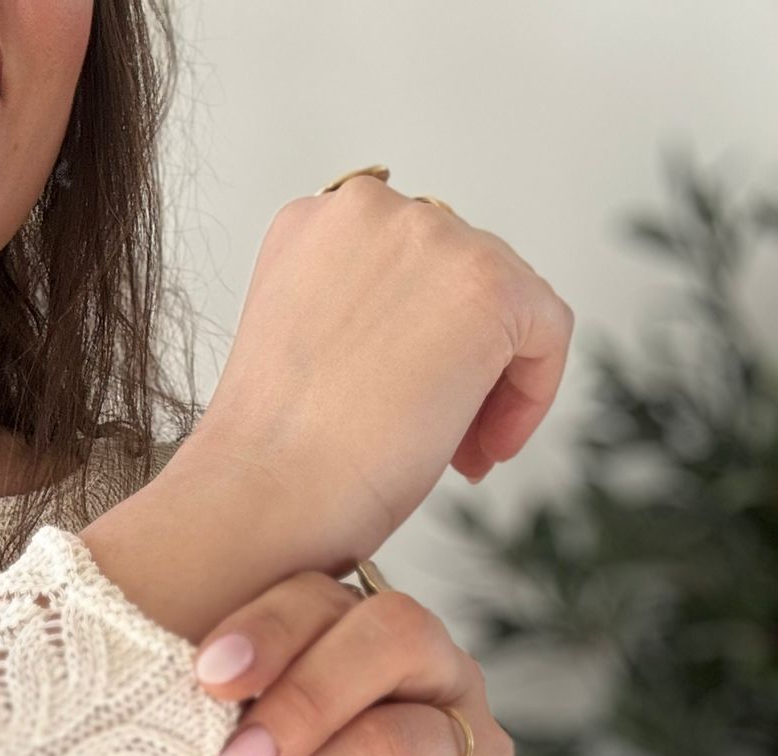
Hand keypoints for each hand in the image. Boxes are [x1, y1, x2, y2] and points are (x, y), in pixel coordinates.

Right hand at [166, 171, 575, 582]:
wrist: (263, 494)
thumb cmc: (273, 457)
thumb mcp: (310, 352)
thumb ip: (365, 315)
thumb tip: (435, 340)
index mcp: (310, 224)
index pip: (404, 264)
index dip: (417, 340)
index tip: (404, 407)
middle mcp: (367, 208)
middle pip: (458, 275)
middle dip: (460, 360)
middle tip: (442, 445)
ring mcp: (429, 235)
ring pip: (505, 300)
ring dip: (491, 380)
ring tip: (457, 454)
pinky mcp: (485, 282)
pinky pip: (546, 328)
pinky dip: (532, 392)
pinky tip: (485, 448)